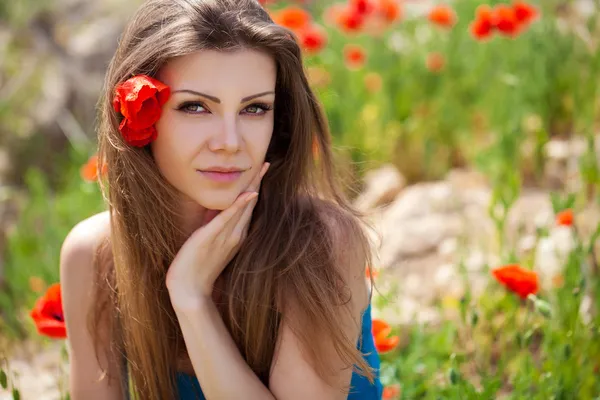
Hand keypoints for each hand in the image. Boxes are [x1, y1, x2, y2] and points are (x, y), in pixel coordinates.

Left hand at [166, 162, 269, 310]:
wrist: (190, 290)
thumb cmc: (198, 268)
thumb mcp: (210, 242)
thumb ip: (216, 225)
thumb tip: (216, 208)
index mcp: (236, 235)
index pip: (248, 207)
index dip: (255, 187)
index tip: (262, 170)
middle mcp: (235, 234)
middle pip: (249, 203)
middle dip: (257, 182)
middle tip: (267, 163)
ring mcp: (225, 236)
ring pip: (242, 207)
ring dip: (251, 187)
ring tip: (260, 170)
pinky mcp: (210, 238)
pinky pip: (226, 218)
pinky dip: (238, 205)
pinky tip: (248, 194)